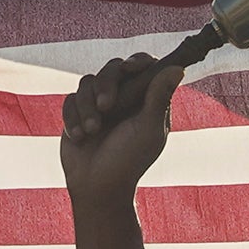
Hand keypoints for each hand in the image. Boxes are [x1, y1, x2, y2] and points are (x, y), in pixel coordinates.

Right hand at [56, 48, 183, 209]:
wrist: (97, 186)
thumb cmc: (129, 160)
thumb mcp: (148, 128)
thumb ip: (159, 97)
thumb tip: (178, 68)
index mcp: (146, 99)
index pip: (144, 66)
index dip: (138, 62)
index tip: (131, 68)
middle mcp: (123, 97)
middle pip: (113, 68)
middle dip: (107, 86)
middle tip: (106, 107)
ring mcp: (98, 104)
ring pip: (88, 82)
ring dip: (87, 107)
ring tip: (92, 131)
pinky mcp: (77, 112)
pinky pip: (70, 99)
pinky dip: (73, 117)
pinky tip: (80, 137)